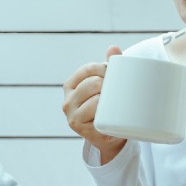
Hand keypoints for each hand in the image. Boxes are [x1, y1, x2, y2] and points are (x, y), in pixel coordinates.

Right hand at [62, 45, 125, 162]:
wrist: (109, 137)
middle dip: (108, 84)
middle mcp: (67, 100)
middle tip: (118, 92)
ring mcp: (71, 115)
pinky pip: (96, 111)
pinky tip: (110, 112)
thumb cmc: (107, 108)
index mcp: (70, 86)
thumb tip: (113, 48)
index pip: (88, 69)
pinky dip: (105, 110)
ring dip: (109, 97)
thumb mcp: (106, 86)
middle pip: (93, 82)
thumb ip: (109, 67)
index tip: (114, 76)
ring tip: (115, 102)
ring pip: (95, 97)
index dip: (104, 69)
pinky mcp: (79, 127)